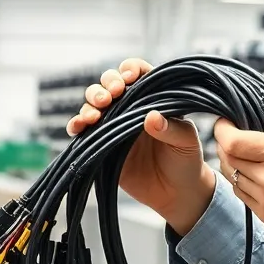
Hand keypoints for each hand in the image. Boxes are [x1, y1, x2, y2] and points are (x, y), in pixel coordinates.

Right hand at [67, 58, 215, 234]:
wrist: (176, 193)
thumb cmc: (186, 160)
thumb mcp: (186, 142)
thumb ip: (171, 129)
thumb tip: (151, 117)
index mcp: (153, 98)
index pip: (139, 73)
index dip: (131, 70)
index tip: (131, 78)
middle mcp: (131, 108)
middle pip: (110, 84)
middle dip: (106, 85)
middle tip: (112, 96)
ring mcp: (114, 125)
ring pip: (94, 104)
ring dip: (90, 104)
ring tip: (95, 115)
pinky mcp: (102, 144)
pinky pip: (84, 131)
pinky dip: (76, 125)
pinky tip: (77, 127)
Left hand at [216, 81, 263, 245]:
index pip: (231, 140)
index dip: (221, 129)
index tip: (226, 121)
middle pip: (226, 158)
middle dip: (223, 143)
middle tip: (233, 135)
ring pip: (232, 178)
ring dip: (232, 163)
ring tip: (243, 153)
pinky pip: (241, 195)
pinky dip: (241, 182)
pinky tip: (253, 173)